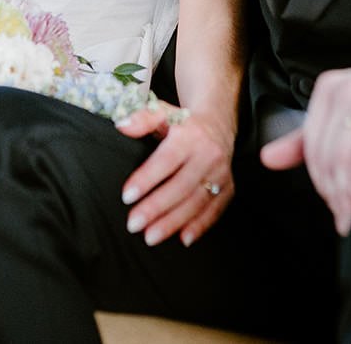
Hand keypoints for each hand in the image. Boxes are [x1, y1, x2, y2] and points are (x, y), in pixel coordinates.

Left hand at [115, 102, 234, 247]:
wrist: (218, 124)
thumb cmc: (183, 123)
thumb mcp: (162, 112)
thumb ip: (142, 118)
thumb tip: (121, 124)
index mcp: (190, 136)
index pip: (166, 161)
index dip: (146, 179)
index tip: (127, 196)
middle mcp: (208, 155)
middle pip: (181, 186)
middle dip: (156, 208)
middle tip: (134, 224)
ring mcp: (220, 173)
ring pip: (197, 201)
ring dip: (174, 222)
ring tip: (151, 236)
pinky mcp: (228, 187)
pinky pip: (215, 210)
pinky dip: (200, 226)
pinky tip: (183, 238)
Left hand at [260, 56, 350, 234]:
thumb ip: (309, 140)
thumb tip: (267, 159)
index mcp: (331, 88)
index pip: (311, 147)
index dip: (320, 184)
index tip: (337, 209)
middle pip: (327, 153)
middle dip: (334, 193)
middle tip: (350, 219)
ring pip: (345, 151)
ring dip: (348, 192)